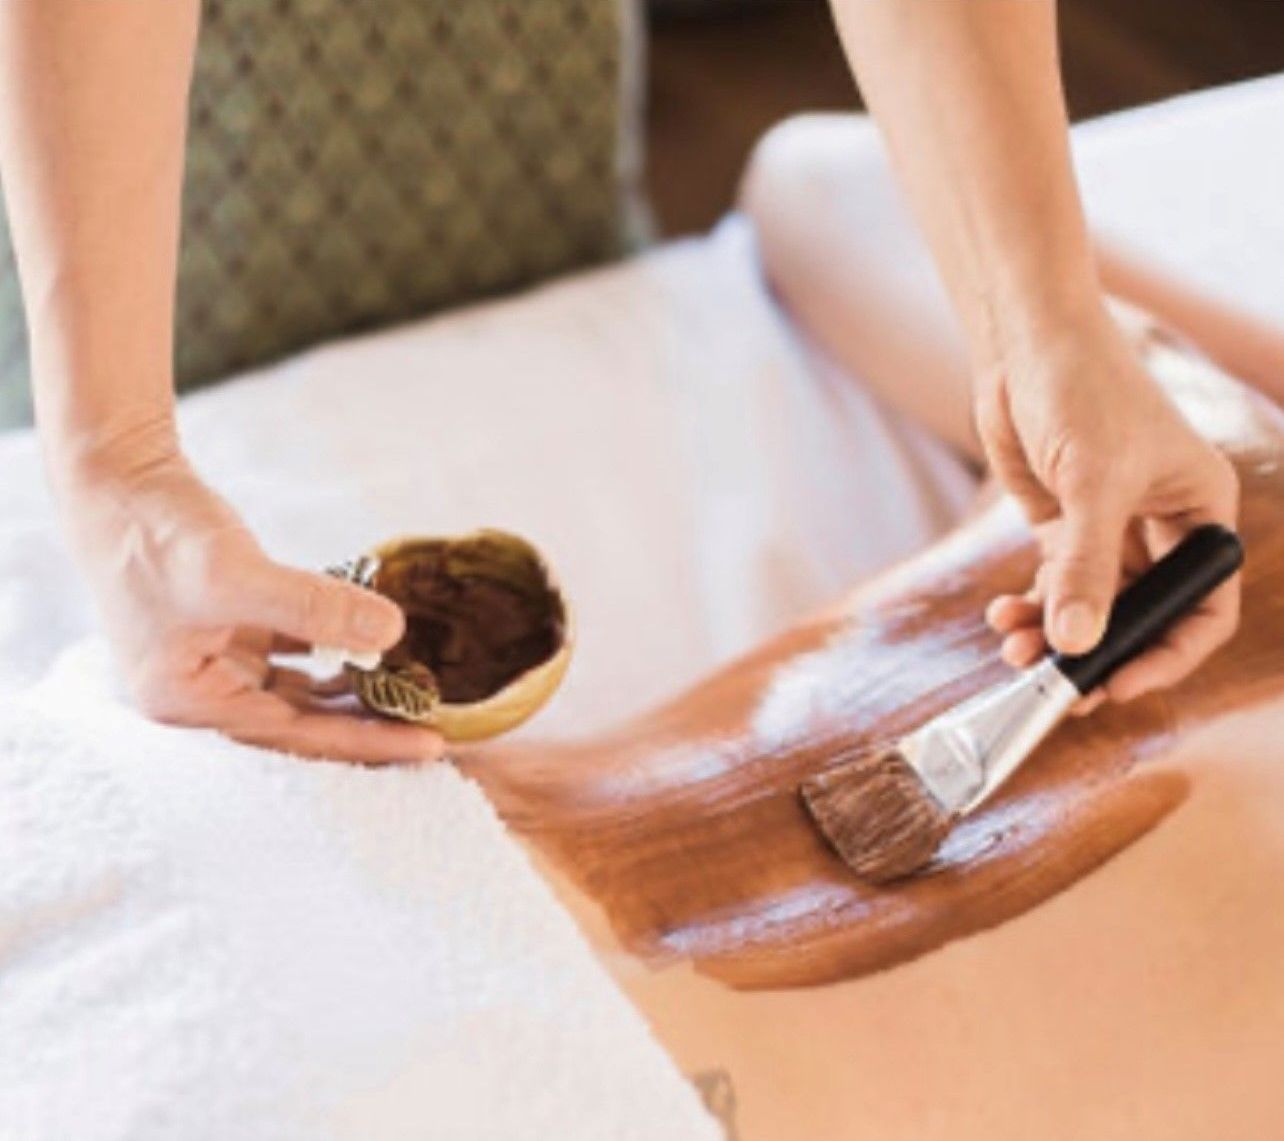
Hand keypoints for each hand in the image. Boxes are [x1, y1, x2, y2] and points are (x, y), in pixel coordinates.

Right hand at [56, 431, 443, 762]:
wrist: (119, 479)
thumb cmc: (158, 532)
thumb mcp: (234, 575)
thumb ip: (312, 607)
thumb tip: (391, 633)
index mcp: (188, 702)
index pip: (295, 737)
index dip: (365, 741)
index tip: (429, 745)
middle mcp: (201, 692)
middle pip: (300, 724)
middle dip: (367, 723)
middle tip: (437, 727)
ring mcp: (216, 661)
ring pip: (302, 691)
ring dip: (355, 690)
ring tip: (416, 691)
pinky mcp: (232, 628)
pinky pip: (296, 654)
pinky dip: (336, 650)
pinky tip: (378, 647)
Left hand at [977, 305, 1240, 706]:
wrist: (1026, 345)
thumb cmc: (1083, 391)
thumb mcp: (1092, 483)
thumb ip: (1086, 567)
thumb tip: (1077, 645)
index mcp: (1201, 511)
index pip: (1202, 605)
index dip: (1168, 652)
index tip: (1120, 683)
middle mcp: (1161, 526)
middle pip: (1139, 615)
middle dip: (1098, 652)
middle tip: (1058, 689)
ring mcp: (1108, 528)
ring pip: (1089, 605)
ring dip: (1053, 635)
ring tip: (1014, 656)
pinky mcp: (1063, 524)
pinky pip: (1054, 584)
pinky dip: (1030, 608)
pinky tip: (1003, 620)